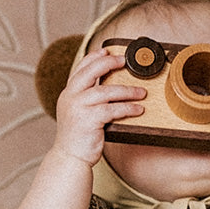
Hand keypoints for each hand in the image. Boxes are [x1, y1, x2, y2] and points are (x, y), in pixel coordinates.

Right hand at [51, 48, 145, 166]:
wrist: (70, 158)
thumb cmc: (79, 137)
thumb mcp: (78, 113)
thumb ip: (87, 99)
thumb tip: (110, 88)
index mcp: (68, 93)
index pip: (80, 68)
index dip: (94, 57)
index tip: (107, 50)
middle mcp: (70, 97)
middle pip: (90, 72)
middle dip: (109, 63)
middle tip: (125, 61)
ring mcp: (78, 108)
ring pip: (105, 91)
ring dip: (126, 90)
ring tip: (141, 92)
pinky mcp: (88, 120)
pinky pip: (112, 109)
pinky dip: (127, 108)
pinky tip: (138, 109)